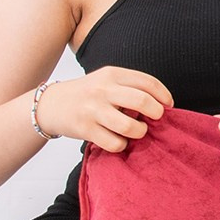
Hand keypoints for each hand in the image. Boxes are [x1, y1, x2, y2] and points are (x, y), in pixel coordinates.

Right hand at [36, 66, 170, 151]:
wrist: (51, 105)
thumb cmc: (86, 94)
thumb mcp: (106, 80)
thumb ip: (129, 87)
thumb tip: (160, 104)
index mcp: (112, 74)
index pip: (148, 82)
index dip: (164, 96)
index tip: (168, 106)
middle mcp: (103, 90)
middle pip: (142, 102)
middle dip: (156, 114)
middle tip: (155, 119)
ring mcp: (93, 110)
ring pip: (130, 126)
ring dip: (139, 132)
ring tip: (136, 131)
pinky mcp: (85, 129)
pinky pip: (115, 143)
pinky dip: (122, 145)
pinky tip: (119, 140)